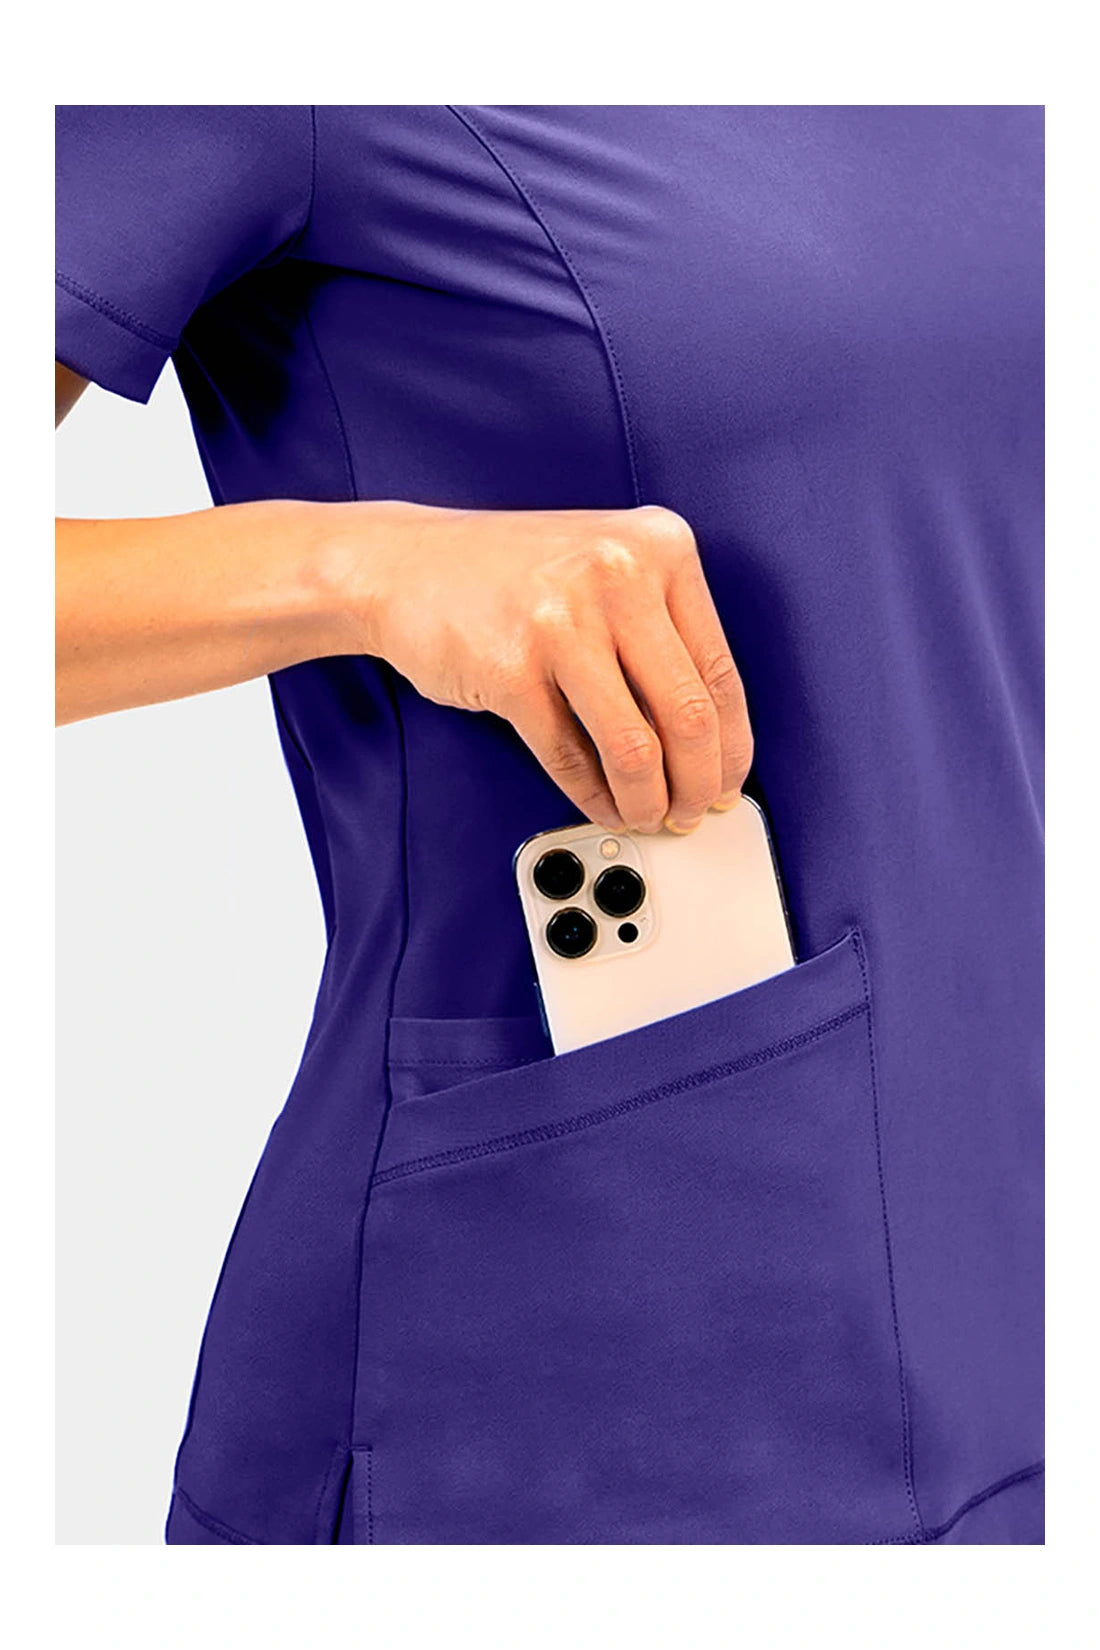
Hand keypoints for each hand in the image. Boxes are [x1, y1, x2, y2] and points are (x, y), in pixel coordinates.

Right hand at [331, 501, 752, 834]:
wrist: (406, 564)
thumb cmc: (511, 576)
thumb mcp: (606, 572)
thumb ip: (661, 636)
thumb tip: (710, 744)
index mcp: (659, 545)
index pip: (720, 671)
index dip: (732, 745)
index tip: (728, 780)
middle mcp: (618, 573)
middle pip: (689, 715)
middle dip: (698, 784)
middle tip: (692, 811)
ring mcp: (562, 620)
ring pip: (635, 747)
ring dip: (648, 800)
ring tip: (647, 814)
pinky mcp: (511, 668)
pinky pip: (570, 756)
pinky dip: (593, 796)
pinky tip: (602, 804)